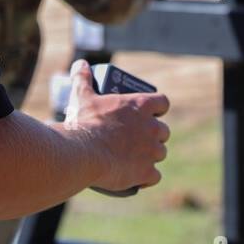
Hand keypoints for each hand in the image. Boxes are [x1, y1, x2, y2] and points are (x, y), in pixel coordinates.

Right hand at [64, 60, 169, 192]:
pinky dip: (147, 178)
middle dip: (154, 135)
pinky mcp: (146, 172)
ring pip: (161, 153)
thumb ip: (82, 78)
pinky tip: (140, 179)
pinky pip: (155, 176)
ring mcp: (151, 151)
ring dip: (152, 156)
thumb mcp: (82, 97)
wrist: (82, 153)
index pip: (163, 102)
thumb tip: (79, 63)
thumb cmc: (84, 123)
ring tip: (137, 159)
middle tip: (137, 139)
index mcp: (140, 106)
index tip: (149, 114)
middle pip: (164, 131)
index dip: (158, 108)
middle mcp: (151, 127)